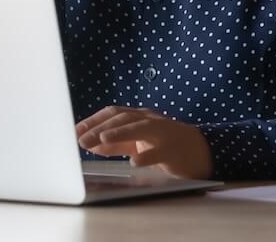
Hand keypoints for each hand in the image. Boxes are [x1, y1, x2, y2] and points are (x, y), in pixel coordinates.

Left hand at [75, 106, 213, 179]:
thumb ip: (117, 143)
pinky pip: (158, 153)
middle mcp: (150, 121)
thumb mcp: (139, 142)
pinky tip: (134, 162)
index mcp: (140, 117)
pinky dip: (146, 156)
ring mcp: (162, 134)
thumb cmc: (165, 145)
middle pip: (122, 119)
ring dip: (119, 134)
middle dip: (100, 128)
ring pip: (139, 129)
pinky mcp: (173, 152)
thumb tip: (91, 144)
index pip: (113, 113)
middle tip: (81, 140)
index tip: (75, 130)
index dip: (94, 120)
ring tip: (102, 139)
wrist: (200, 151)